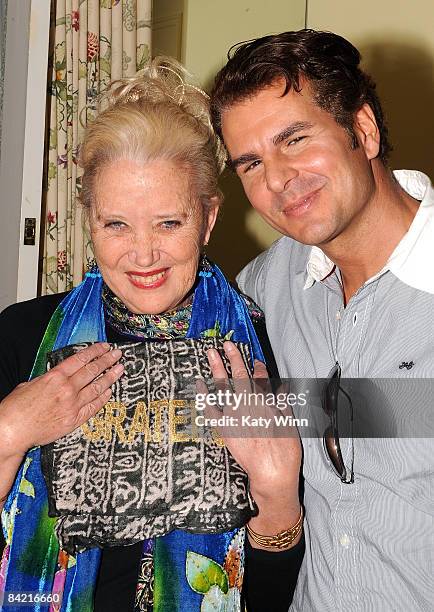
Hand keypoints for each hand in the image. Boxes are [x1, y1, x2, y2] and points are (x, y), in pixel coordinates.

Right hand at [0, 342, 123, 454]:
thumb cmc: (17, 408)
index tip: (105, 346)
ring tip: (120, 369)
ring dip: (111, 377)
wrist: (12, 430)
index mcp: (55, 376)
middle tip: (117, 354)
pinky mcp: (74, 419)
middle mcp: (67, 388)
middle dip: (107, 360)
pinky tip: (109, 391)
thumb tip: (60, 376)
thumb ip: (49, 378)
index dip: (95, 351)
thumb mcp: (31, 383)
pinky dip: (103, 398)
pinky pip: (94, 406)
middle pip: (93, 370)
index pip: (81, 359)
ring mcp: (73, 404)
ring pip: (97, 387)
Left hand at [205, 341, 301, 546]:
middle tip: (226, 344)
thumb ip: (284, 403)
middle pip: (240, 376)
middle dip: (233, 358)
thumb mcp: (290, 423)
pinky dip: (204, 396)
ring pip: (224, 387)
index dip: (258, 367)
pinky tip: (200, 384)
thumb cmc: (285, 451)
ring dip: (217, 368)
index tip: (255, 359)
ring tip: (211, 354)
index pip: (262, 378)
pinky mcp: (224, 428)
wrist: (272, 473)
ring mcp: (235, 415)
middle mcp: (249, 404)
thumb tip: (281, 388)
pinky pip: (210, 408)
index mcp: (267, 402)